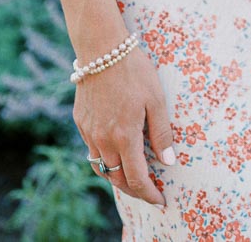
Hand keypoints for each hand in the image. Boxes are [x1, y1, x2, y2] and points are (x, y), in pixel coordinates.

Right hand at [74, 47, 174, 206]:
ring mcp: (89, 132)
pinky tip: (115, 154)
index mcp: (124, 136)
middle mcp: (103, 140)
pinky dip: (104, 160)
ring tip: (133, 178)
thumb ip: (161, 133)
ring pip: (102, 168)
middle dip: (134, 190)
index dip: (149, 194)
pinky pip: (92, 151)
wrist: (102, 49)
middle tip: (149, 192)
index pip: (136, 179)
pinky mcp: (81, 122)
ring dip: (118, 177)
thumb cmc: (134, 71)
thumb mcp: (156, 99)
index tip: (160, 200)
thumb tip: (169, 161)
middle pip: (117, 179)